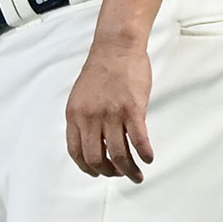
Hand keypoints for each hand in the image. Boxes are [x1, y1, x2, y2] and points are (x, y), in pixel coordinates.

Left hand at [65, 39, 153, 182]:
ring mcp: (111, 114)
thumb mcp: (81, 95)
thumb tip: (93, 142)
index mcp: (75, 113)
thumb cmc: (101, 69)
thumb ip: (84, 118)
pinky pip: (139, 142)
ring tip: (136, 174)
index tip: (97, 173)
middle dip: (109, 173)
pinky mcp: (132, 110)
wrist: (116, 47)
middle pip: (96, 159)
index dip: (87, 167)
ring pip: (119, 155)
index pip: (75, 151)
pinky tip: (147, 158)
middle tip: (119, 174)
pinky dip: (144, 155)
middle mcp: (90, 116)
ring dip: (129, 170)